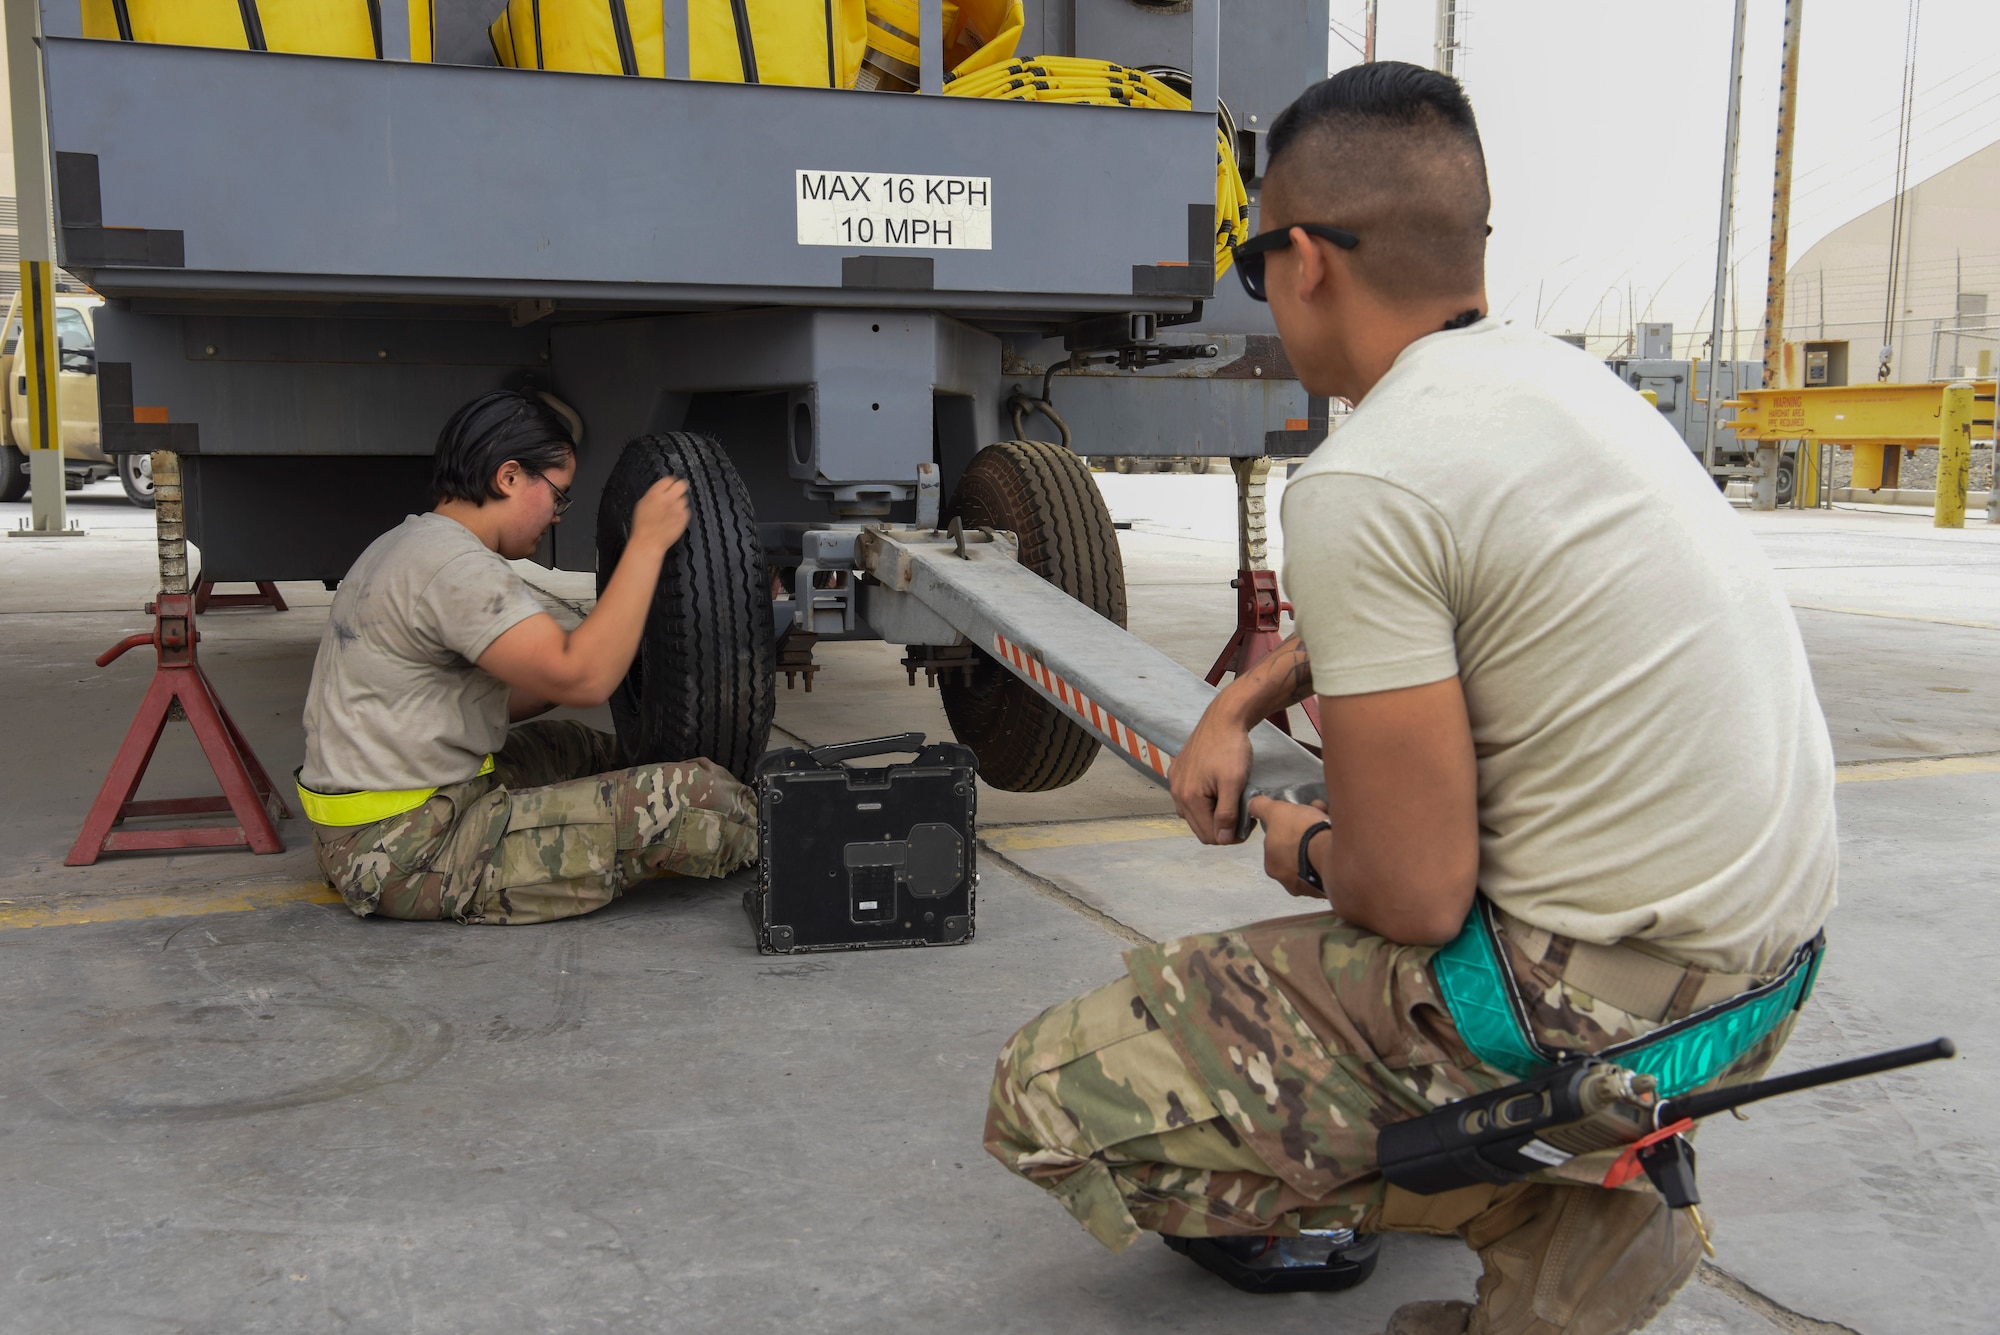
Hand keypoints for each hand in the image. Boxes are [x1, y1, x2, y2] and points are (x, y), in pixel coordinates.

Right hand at [629, 477, 689, 551]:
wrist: (648, 542)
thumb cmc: (643, 526)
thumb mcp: (642, 504)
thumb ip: (653, 494)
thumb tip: (661, 489)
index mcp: (656, 494)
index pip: (669, 479)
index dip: (669, 482)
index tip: (669, 485)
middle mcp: (668, 499)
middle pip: (681, 484)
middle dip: (679, 487)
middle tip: (676, 492)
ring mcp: (678, 508)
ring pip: (684, 498)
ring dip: (679, 502)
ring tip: (671, 511)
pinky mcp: (684, 518)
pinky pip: (686, 511)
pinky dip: (681, 513)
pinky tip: (673, 519)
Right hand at [1171, 701, 1255, 843]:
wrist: (1223, 718)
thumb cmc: (1230, 747)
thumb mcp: (1234, 783)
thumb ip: (1227, 814)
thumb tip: (1223, 839)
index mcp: (1189, 798)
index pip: (1210, 835)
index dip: (1231, 836)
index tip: (1248, 824)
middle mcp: (1177, 792)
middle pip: (1200, 828)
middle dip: (1222, 828)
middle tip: (1243, 815)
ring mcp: (1175, 781)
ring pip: (1193, 814)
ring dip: (1212, 816)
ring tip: (1232, 803)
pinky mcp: (1178, 772)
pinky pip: (1188, 798)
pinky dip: (1203, 802)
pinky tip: (1218, 791)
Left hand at [1247, 795, 1330, 898]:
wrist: (1332, 851)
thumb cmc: (1301, 833)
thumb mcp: (1276, 811)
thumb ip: (1260, 807)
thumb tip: (1253, 805)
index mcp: (1272, 865)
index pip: (1278, 845)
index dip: (1288, 828)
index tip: (1300, 818)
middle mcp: (1289, 881)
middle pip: (1296, 853)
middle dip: (1305, 836)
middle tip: (1317, 820)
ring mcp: (1310, 888)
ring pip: (1314, 860)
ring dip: (1320, 844)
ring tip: (1330, 827)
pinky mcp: (1329, 888)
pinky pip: (1330, 867)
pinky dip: (1333, 854)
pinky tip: (1338, 842)